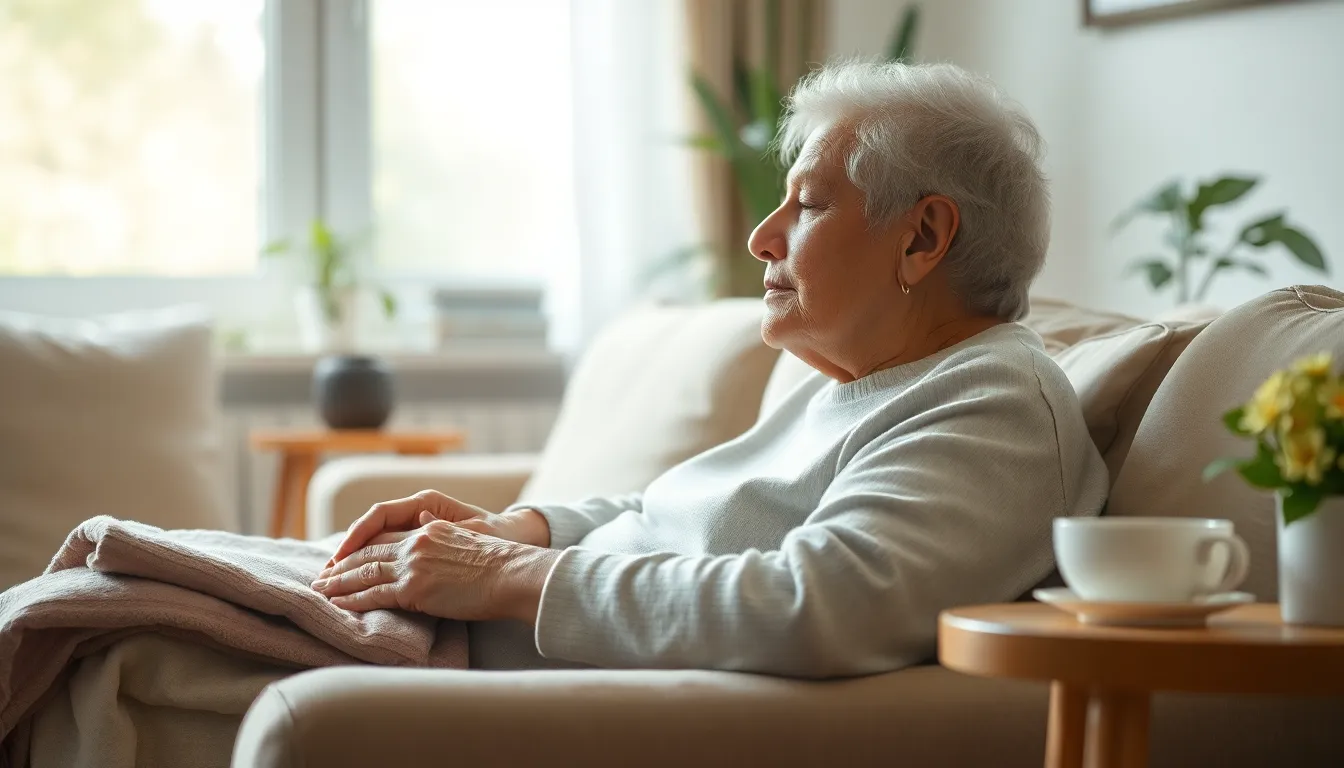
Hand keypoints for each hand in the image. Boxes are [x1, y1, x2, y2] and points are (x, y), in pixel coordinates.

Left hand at [312, 521, 558, 621]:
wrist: (512, 574)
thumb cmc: (499, 564)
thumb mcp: (468, 537)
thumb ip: (442, 532)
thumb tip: (426, 522)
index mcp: (428, 530)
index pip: (384, 537)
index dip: (360, 548)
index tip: (343, 559)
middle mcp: (416, 544)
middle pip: (368, 553)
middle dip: (341, 566)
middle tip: (321, 577)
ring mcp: (414, 565)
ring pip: (364, 572)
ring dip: (338, 583)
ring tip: (320, 592)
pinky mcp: (415, 589)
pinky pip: (374, 594)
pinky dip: (352, 599)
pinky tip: (338, 604)